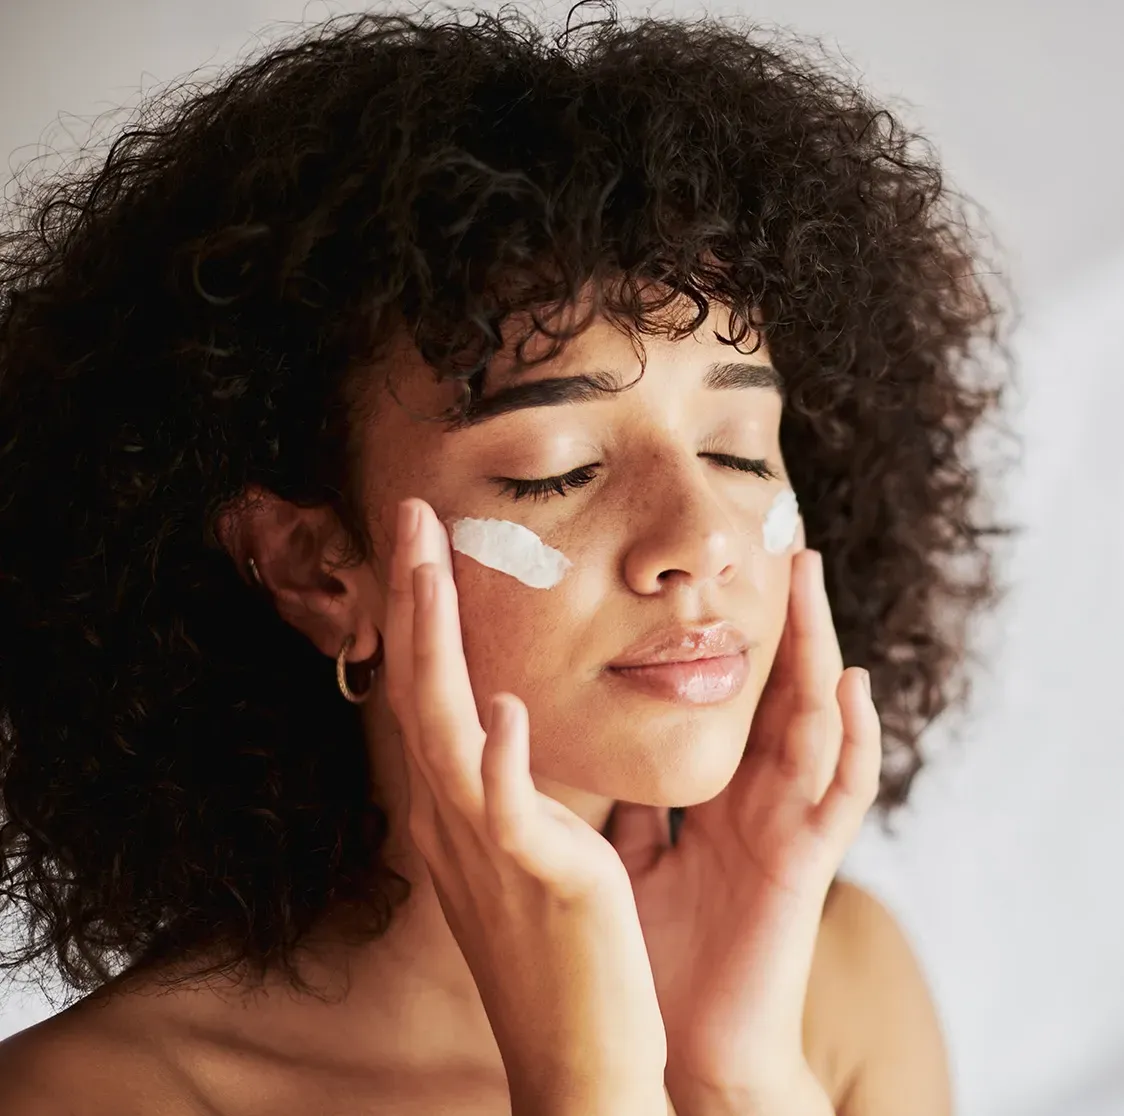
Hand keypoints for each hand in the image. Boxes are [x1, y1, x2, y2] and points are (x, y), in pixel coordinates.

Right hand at [383, 497, 666, 1113]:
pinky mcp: (537, 877)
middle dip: (415, 597)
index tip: (425, 544)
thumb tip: (505, 724)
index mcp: (458, 804)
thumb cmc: (553, 948)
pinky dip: (499, 759)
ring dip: (436, 642)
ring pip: (447, 727)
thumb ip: (506, 784)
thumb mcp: (519, 850)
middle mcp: (454, 815)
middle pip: (422, 687)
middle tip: (413, 516)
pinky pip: (507, 810)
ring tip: (430, 564)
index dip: (421, 613)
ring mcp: (486, 845)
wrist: (577, 1054)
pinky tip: (503, 706)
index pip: (430, 689)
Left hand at [607, 548, 881, 1108]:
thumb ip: (626, 798)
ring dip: (818, 650)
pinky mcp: (803, 867)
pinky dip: (853, 740)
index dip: (733, 638)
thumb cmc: (651, 949)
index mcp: (714, 797)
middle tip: (784, 546)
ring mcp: (785, 828)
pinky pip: (839, 796)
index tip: (726, 576)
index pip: (729, 699)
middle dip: (784, 622)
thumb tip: (586, 738)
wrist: (666, 1043)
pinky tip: (851, 684)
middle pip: (776, 694)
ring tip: (814, 581)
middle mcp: (756, 802)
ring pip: (813, 722)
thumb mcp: (628, 852)